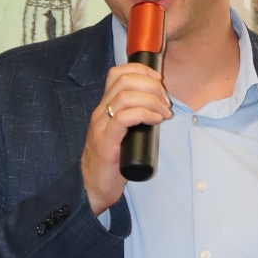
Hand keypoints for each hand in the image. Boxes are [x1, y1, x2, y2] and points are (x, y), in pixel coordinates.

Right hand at [81, 63, 171, 215]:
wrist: (92, 187)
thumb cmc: (111, 161)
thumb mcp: (123, 132)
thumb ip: (134, 117)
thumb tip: (160, 106)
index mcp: (105, 107)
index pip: (117, 73)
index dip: (141, 70)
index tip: (159, 80)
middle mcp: (100, 112)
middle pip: (124, 80)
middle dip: (152, 86)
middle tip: (166, 102)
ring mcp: (101, 126)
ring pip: (125, 96)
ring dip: (151, 100)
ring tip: (164, 113)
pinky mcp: (106, 143)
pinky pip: (124, 118)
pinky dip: (144, 114)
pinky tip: (156, 120)